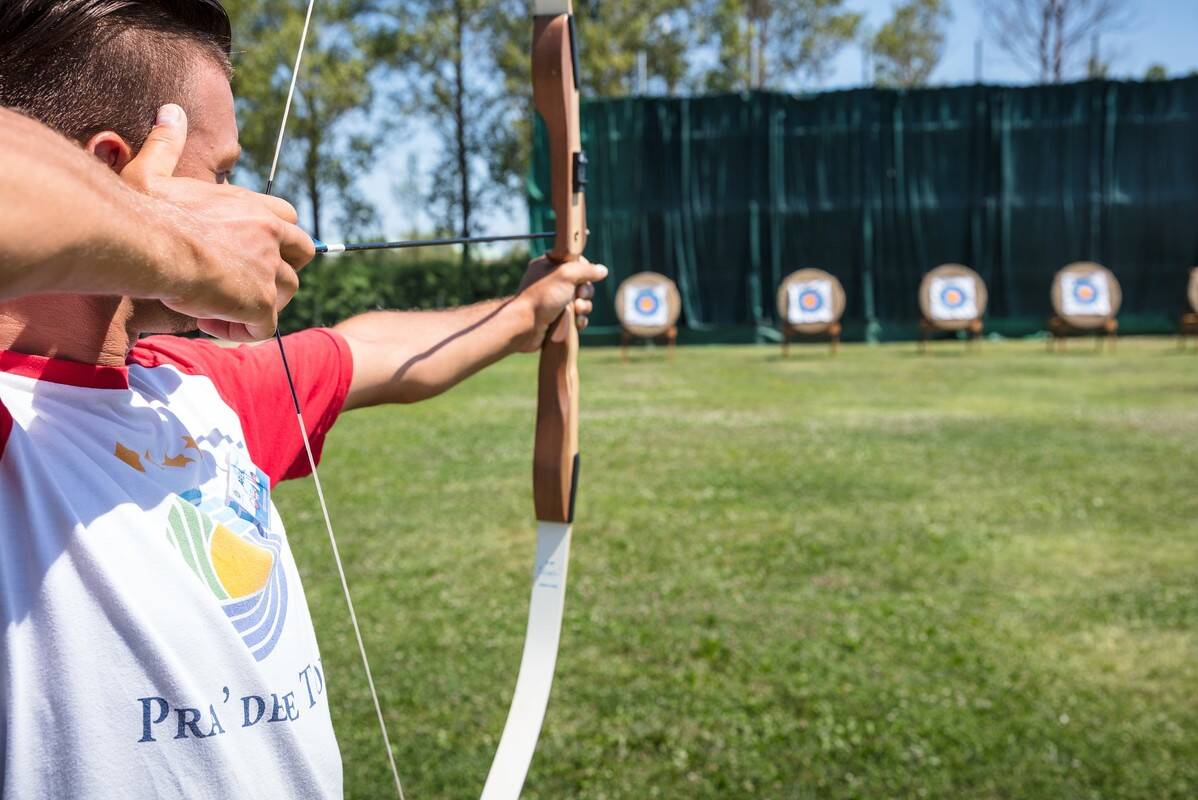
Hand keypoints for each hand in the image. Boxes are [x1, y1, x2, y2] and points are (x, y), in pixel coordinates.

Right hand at [120, 104, 313, 341]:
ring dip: (260, 303)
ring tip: (219, 304)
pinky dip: (242, 329)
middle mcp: (268, 233)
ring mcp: (269, 268)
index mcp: (249, 205)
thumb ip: (165, 145)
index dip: (276, 239)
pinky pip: (264, 327)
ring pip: (287, 292)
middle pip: (304, 253)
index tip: (243, 252)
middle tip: (242, 283)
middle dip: (282, 270)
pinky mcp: (261, 301)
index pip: (288, 219)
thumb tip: (170, 111)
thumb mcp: (151, 172)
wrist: (147, 244)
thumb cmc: (144, 212)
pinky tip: (209, 320)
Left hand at [515, 256, 607, 352]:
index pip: (576, 263)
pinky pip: (577, 317)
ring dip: (584, 307)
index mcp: (549, 266)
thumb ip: (586, 270)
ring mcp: (555, 301)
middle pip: (582, 283)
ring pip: (582, 301)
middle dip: (585, 292)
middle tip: (578, 296)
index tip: (582, 278)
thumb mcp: (566, 275)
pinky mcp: (557, 318)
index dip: (584, 271)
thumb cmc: (542, 297)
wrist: (525, 326)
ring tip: (576, 311)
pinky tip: (575, 322)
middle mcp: (552, 282)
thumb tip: (602, 270)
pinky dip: (579, 320)